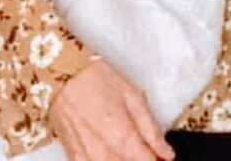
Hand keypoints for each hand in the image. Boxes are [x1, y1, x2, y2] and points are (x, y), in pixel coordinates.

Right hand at [48, 59, 173, 160]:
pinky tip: (110, 152)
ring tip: (128, 147)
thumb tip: (166, 152)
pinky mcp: (74, 160)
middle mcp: (104, 155)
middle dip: (141, 159)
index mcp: (123, 138)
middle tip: (145, 148)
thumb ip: (151, 129)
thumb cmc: (99, 81)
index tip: (163, 155)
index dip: (158, 160)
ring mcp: (87, 160)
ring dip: (124, 160)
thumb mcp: (133, 98)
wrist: (64, 78)